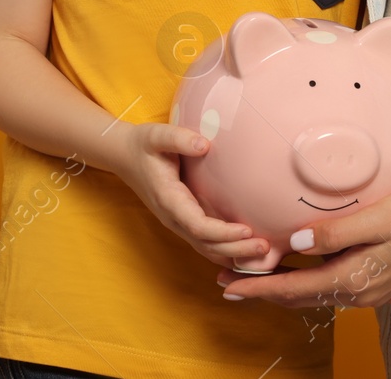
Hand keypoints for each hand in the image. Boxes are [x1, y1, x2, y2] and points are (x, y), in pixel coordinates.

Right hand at [112, 121, 272, 268]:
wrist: (125, 156)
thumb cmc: (144, 145)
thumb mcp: (156, 135)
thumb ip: (178, 138)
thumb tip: (204, 144)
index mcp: (169, 199)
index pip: (197, 225)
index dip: (222, 232)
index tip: (246, 230)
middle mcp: (174, 217)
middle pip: (206, 244)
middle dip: (235, 250)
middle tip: (265, 247)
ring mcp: (179, 222)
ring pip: (207, 248)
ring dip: (234, 254)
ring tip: (264, 253)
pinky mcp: (186, 220)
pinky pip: (207, 242)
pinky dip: (227, 251)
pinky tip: (248, 252)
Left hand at [218, 184, 390, 308]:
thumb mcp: (376, 216)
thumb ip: (334, 233)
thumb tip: (295, 245)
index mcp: (352, 278)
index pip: (292, 289)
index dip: (257, 288)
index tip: (228, 286)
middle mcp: (357, 293)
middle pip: (298, 298)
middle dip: (262, 291)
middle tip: (228, 281)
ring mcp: (367, 292)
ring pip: (313, 295)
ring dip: (282, 288)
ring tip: (255, 276)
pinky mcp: (374, 284)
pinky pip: (329, 289)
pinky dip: (305, 284)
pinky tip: (297, 270)